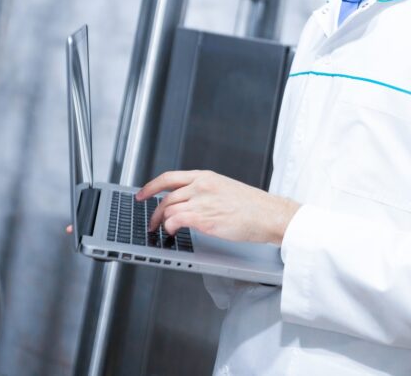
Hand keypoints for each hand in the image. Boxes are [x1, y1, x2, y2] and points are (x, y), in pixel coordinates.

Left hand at [137, 170, 299, 245]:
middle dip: (153, 211)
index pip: (169, 177)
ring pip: (167, 209)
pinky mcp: (203, 217)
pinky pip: (175, 221)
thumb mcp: (225, 189)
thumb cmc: (253, 206)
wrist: (268, 214)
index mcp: (205, 177)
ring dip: (160, 222)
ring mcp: (201, 201)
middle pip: (165, 196)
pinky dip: (169, 228)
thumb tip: (189, 203)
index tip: (142, 194)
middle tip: (150, 221)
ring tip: (160, 231)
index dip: (150, 186)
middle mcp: (201, 186)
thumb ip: (206, 192)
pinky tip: (172, 233)